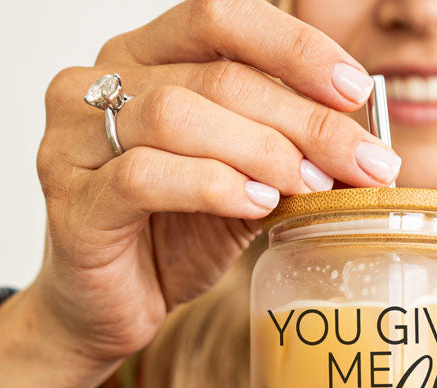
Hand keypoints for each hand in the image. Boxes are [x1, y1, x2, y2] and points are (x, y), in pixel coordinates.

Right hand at [28, 0, 399, 365]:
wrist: (106, 310)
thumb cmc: (168, 241)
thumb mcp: (239, 188)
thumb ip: (280, 158)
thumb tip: (361, 148)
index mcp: (141, 60)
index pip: (219, 18)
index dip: (293, 47)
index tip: (354, 89)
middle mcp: (97, 83)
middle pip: (215, 76)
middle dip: (303, 119)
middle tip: (363, 160)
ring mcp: (73, 140)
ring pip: (178, 116)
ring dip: (262, 150)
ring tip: (312, 185)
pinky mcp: (73, 201)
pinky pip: (145, 176)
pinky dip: (212, 186)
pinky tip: (256, 205)